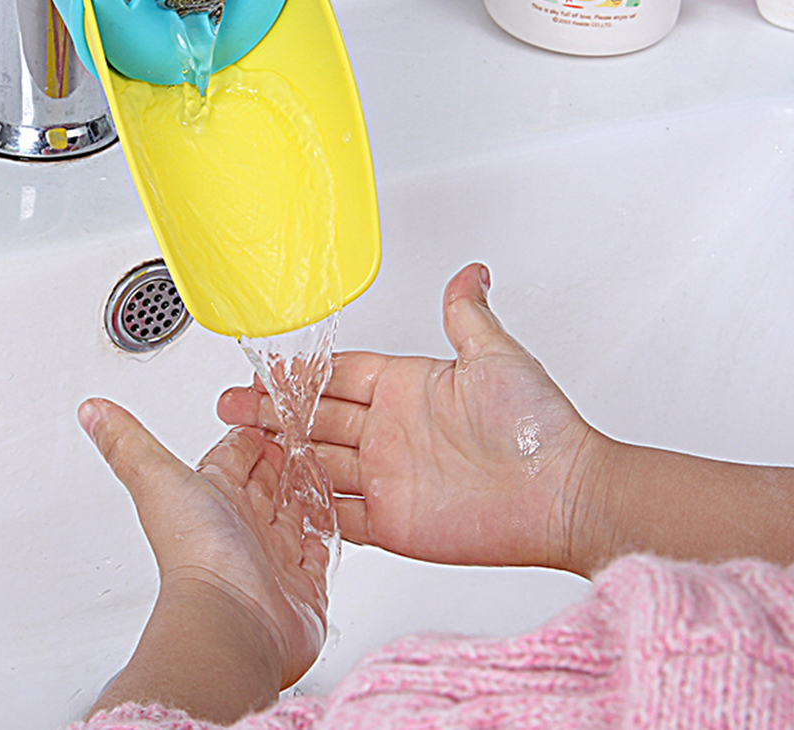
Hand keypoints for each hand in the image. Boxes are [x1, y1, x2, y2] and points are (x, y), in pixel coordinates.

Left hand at [78, 400, 329, 689]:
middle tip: (297, 434)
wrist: (234, 622)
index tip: (260, 413)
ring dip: (304, 490)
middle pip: (264, 485)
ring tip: (320, 466)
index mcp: (213, 499)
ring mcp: (274, 557)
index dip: (246, 438)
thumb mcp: (158, 479)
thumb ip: (128, 443)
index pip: (232, 459)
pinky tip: (332, 516)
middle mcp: (242, 528)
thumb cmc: (197, 553)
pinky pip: (319, 548)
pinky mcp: (305, 584)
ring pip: (293, 513)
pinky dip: (325, 531)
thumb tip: (91, 412)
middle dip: (280, 459)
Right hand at [219, 263, 609, 573]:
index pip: (342, 375)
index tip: (266, 368)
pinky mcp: (394, 521)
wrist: (560, 494)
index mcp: (410, 388)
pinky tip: (277, 496)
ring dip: (282, 454)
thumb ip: (467, 315)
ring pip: (321, 462)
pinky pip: (338, 515)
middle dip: (275, 410)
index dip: (303, 373)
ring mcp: (391, 476)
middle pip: (320, 417)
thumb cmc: (537, 425)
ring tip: (239, 446)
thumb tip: (471, 272)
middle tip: (233, 404)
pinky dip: (308, 505)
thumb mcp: (496, 355)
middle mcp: (395, 430)